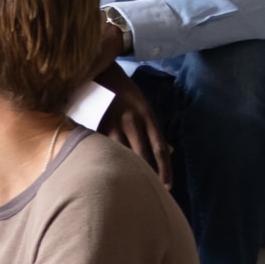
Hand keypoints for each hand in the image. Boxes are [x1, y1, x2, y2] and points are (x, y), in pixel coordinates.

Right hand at [98, 67, 169, 185]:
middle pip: (140, 154)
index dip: (165, 169)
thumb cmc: (126, 92)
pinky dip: (106, 159)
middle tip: (148, 191)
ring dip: (125, 169)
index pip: (159, 148)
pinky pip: (103, 147)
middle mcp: (131, 120)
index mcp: (146, 115)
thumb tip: (169, 151)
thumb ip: (155, 130)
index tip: (167, 186)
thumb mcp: (145, 107)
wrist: (101, 72)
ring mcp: (111, 123)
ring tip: (128, 185)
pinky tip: (107, 170)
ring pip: (119, 154)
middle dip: (146, 174)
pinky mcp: (94, 125)